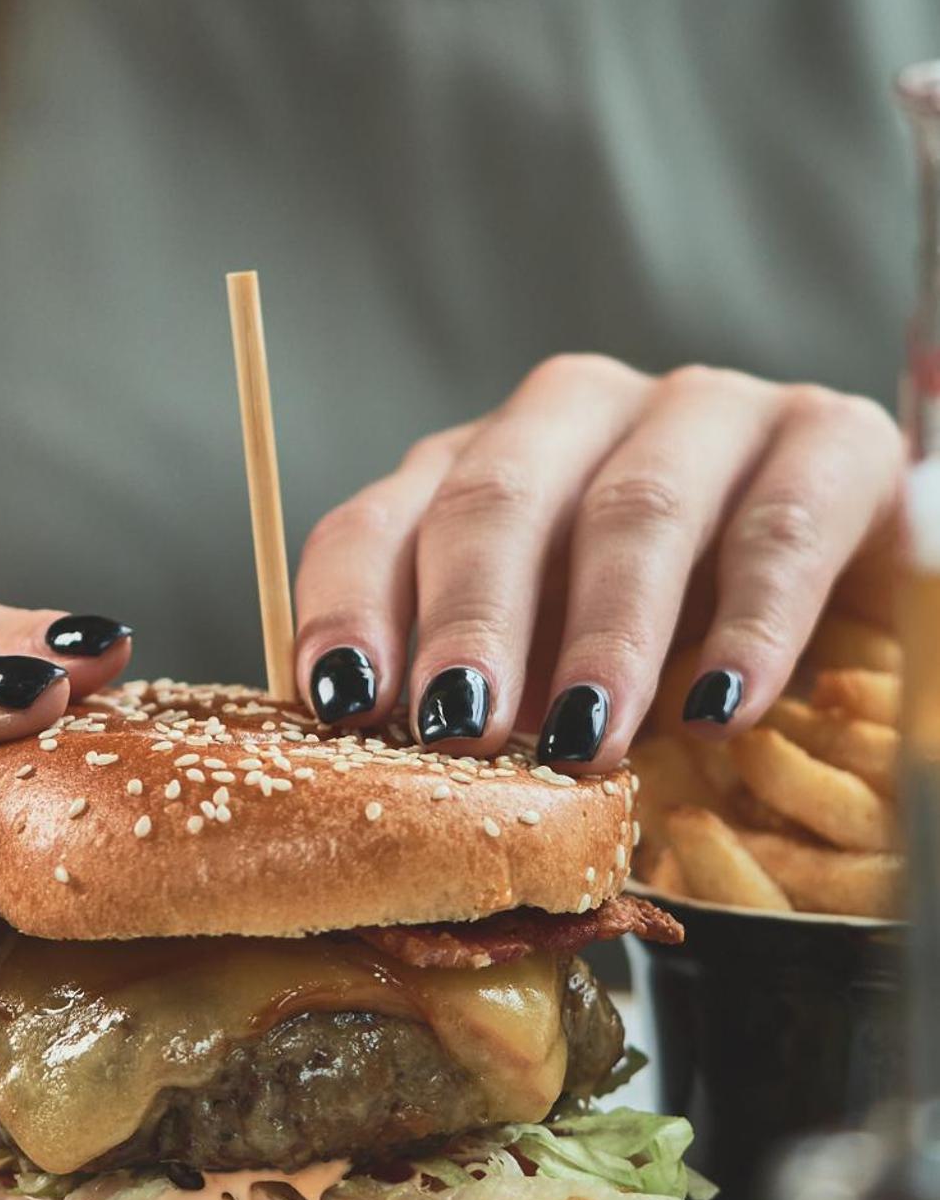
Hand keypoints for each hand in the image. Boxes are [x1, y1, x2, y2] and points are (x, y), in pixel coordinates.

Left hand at [294, 358, 901, 769]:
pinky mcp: (830, 441)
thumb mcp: (553, 658)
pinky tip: (719, 709)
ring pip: (634, 509)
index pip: (385, 518)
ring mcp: (705, 414)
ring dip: (602, 635)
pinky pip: (779, 527)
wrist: (854, 581)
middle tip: (462, 731)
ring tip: (582, 741)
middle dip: (473, 623)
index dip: (353, 606)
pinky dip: (747, 627)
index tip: (344, 701)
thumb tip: (396, 785)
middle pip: (499, 500)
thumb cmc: (671, 631)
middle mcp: (578, 415)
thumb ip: (481, 691)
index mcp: (482, 465)